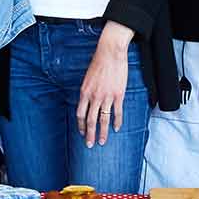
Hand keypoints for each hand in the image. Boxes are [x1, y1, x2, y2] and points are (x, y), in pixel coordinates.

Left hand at [76, 23, 134, 146]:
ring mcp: (106, 96)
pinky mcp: (118, 94)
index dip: (81, 125)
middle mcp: (94, 97)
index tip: (82, 133)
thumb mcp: (88, 78)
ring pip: (103, 119)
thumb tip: (88, 102)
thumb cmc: (98, 63)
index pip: (80, 114)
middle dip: (90, 134)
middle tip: (90, 145)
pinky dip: (117, 121)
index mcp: (84, 92)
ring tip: (102, 142)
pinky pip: (117, 112)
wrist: (110, 53)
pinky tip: (116, 128)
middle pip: (90, 120)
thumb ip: (87, 91)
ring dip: (102, 132)